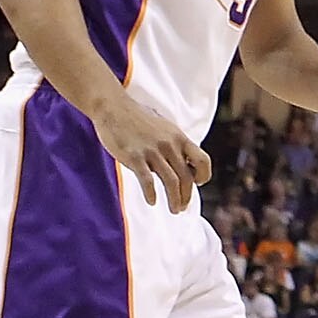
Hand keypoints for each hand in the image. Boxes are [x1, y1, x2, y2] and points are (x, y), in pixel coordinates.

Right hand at [96, 96, 212, 209]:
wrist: (113, 107)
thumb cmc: (139, 119)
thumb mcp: (164, 128)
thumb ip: (175, 144)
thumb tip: (184, 162)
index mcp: (180, 137)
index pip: (203, 160)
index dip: (204, 175)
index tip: (197, 184)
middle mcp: (169, 145)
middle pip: (187, 176)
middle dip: (187, 195)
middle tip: (182, 207)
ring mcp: (152, 151)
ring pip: (171, 182)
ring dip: (175, 199)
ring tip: (175, 210)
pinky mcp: (134, 157)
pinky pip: (147, 181)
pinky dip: (151, 194)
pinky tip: (152, 202)